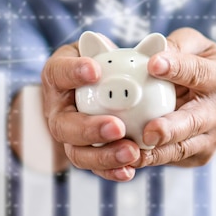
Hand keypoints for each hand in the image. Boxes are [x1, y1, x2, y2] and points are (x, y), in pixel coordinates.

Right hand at [41, 38, 141, 181]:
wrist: (110, 87)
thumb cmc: (110, 62)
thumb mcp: (116, 48)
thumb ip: (134, 47)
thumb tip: (158, 44)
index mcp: (59, 75)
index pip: (58, 72)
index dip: (72, 72)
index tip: (95, 70)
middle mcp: (57, 109)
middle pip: (63, 124)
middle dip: (89, 128)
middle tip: (117, 126)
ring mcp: (69, 135)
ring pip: (77, 152)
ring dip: (103, 156)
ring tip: (131, 151)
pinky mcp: (84, 153)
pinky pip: (95, 167)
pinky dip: (112, 170)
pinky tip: (131, 170)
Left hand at [138, 28, 215, 167]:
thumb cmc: (198, 62)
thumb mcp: (192, 44)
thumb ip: (174, 45)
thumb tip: (149, 51)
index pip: (198, 72)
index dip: (177, 68)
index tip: (153, 64)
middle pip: (195, 121)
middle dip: (171, 128)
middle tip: (149, 131)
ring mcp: (213, 136)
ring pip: (183, 148)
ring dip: (157, 153)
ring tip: (131, 153)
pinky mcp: (200, 155)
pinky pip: (173, 159)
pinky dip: (151, 160)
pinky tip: (129, 159)